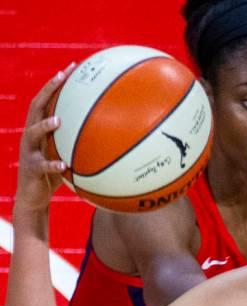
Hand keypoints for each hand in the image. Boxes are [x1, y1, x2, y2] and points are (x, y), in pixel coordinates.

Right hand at [14, 63, 75, 211]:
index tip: (72, 66)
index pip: (47, 100)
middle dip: (47, 90)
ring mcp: (29, 152)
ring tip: (58, 121)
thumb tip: (116, 133)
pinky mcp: (31, 170)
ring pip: (32, 134)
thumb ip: (82, 142)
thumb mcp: (69, 154)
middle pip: (35, 107)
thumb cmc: (56, 172)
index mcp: (41, 128)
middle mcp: (31, 136)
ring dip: (44, 126)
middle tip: (61, 77)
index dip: (57, 83)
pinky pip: (42, 166)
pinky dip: (53, 165)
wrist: (34, 196)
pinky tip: (64, 166)